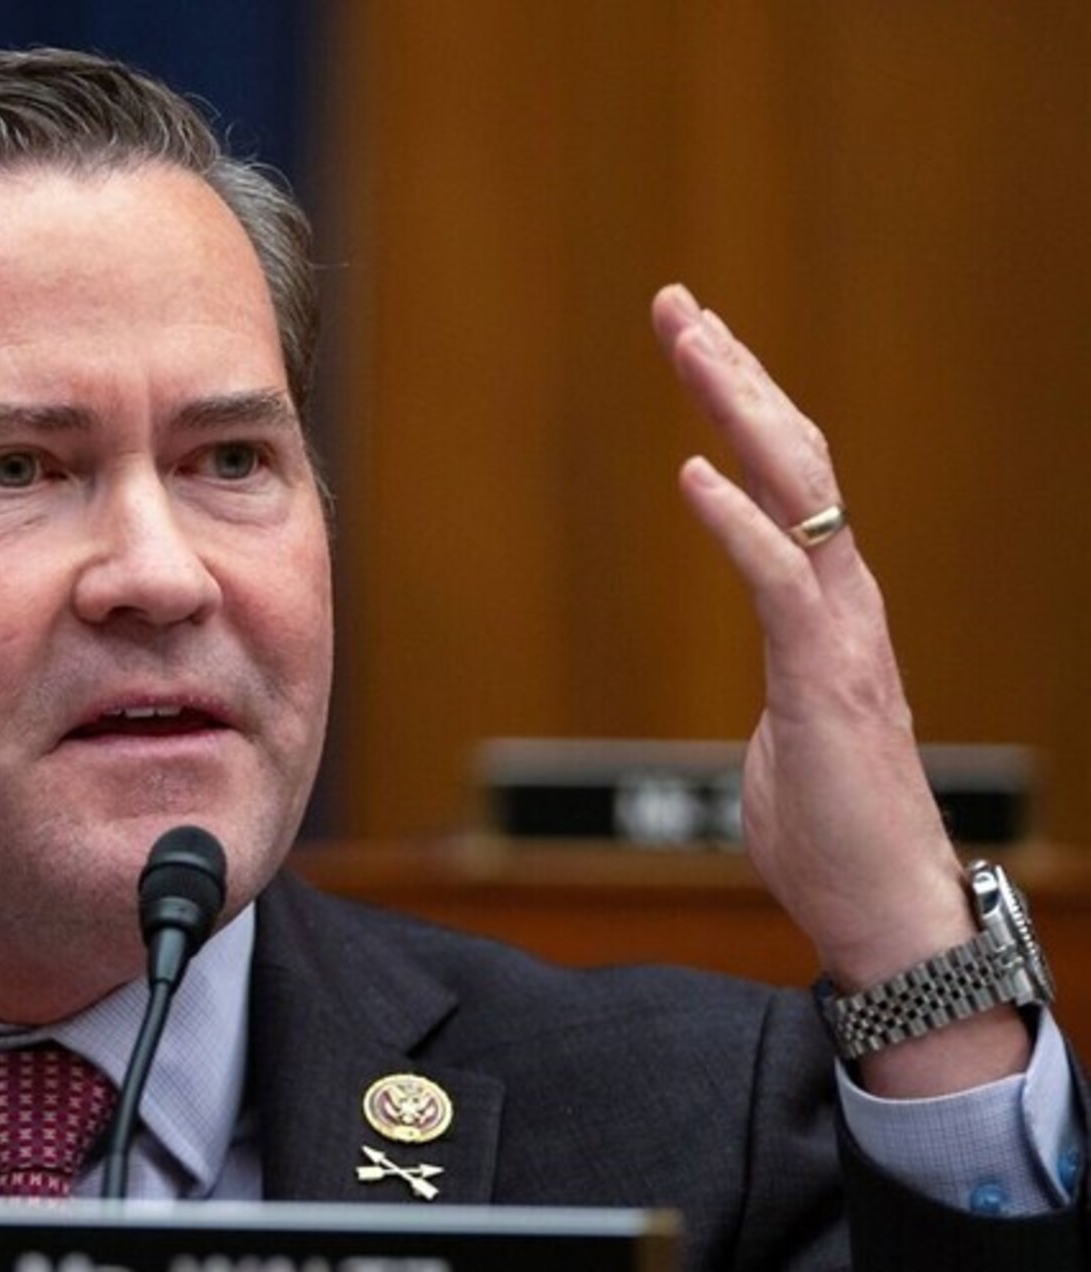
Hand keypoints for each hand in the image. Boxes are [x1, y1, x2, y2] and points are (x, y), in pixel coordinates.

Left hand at [651, 284, 1028, 1093]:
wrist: (885, 909)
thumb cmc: (832, 834)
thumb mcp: (786, 742)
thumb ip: (779, 695)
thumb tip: (765, 706)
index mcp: (827, 608)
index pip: (788, 481)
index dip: (743, 407)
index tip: (699, 342)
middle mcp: (843, 601)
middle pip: (794, 457)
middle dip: (736, 373)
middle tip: (679, 305)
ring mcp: (842, 632)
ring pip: (801, 491)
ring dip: (742, 411)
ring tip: (691, 342)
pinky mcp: (828, 678)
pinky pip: (784, 583)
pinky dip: (738, 525)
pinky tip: (694, 475)